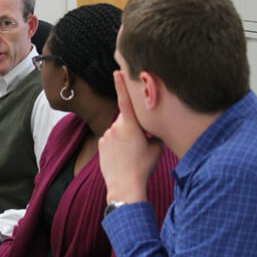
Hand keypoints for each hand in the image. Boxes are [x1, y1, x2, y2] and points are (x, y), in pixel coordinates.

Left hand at [98, 71, 162, 203]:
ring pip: (118, 129)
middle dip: (133, 125)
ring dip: (124, 135)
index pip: (125, 100)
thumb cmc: (143, 166)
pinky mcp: (100, 144)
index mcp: (131, 125)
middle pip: (126, 119)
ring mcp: (106, 135)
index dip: (122, 85)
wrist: (124, 185)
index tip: (117, 71)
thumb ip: (155, 131)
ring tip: (131, 153)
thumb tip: (155, 125)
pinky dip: (116, 143)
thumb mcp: (156, 147)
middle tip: (140, 142)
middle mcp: (116, 127)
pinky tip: (122, 156)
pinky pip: (110, 138)